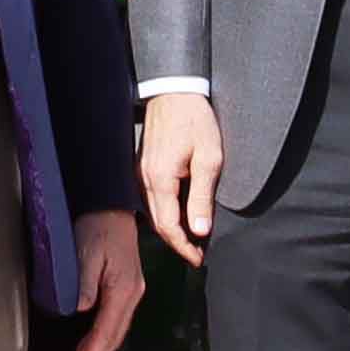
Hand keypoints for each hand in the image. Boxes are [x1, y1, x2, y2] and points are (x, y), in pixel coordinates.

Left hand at [64, 211, 148, 350]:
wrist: (111, 206)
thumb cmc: (98, 225)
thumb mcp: (87, 251)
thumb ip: (84, 282)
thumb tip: (80, 310)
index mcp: (123, 288)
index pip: (107, 330)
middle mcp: (132, 293)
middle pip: (116, 335)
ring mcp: (131, 290)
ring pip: (117, 329)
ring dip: (101, 349)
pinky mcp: (126, 286)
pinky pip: (116, 318)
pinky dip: (104, 334)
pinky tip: (91, 341)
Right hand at [137, 93, 226, 264]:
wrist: (175, 91)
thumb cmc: (195, 121)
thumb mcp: (209, 158)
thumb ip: (202, 197)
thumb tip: (200, 230)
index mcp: (160, 179)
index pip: (169, 226)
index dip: (183, 247)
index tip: (198, 259)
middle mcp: (145, 179)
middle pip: (158, 223)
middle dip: (177, 242)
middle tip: (197, 254)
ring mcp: (141, 172)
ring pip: (153, 212)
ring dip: (170, 228)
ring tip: (191, 238)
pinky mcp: (143, 166)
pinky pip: (151, 198)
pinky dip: (164, 212)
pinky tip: (180, 214)